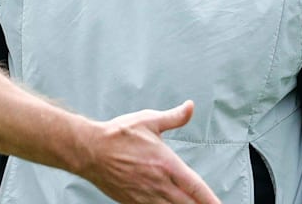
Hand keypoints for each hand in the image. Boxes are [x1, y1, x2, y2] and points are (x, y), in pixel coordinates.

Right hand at [81, 101, 219, 203]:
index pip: (197, 188)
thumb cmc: (118, 135)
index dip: (211, 200)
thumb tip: (190, 106)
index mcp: (167, 164)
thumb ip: (173, 117)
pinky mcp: (133, 203)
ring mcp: (146, 197)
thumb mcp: (148, 121)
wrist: (90, 150)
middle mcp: (159, 184)